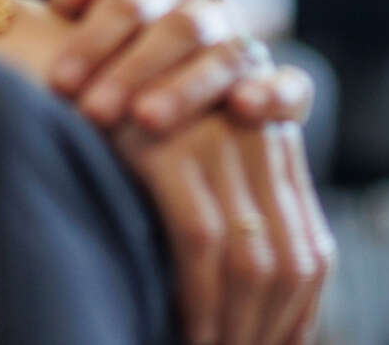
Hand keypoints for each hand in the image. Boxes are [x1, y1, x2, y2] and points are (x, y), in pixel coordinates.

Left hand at [44, 0, 310, 134]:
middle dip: (132, 70)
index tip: (60, 83)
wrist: (176, 112)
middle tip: (94, 112)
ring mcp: (248, 49)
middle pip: (176, 29)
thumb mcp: (89, 35)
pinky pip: (291, 86)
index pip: (129, 2)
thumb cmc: (117, 71)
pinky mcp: (285, 90)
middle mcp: (208, 15)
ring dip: (186, 88)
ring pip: (224, 58)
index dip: (93, 39)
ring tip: (147, 119)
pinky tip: (246, 108)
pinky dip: (273, 93)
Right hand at [114, 110, 332, 344]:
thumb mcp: (198, 169)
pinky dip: (198, 293)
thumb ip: (239, 217)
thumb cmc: (131, 133)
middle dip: (267, 328)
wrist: (75, 70)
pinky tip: (188, 328)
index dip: (298, 316)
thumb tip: (275, 320)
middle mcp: (260, 139)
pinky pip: (199, 235)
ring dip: (235, 323)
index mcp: (278, 146)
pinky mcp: (170, 144)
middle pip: (289, 260)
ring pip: (250, 255)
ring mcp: (218, 139)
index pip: (312, 251)